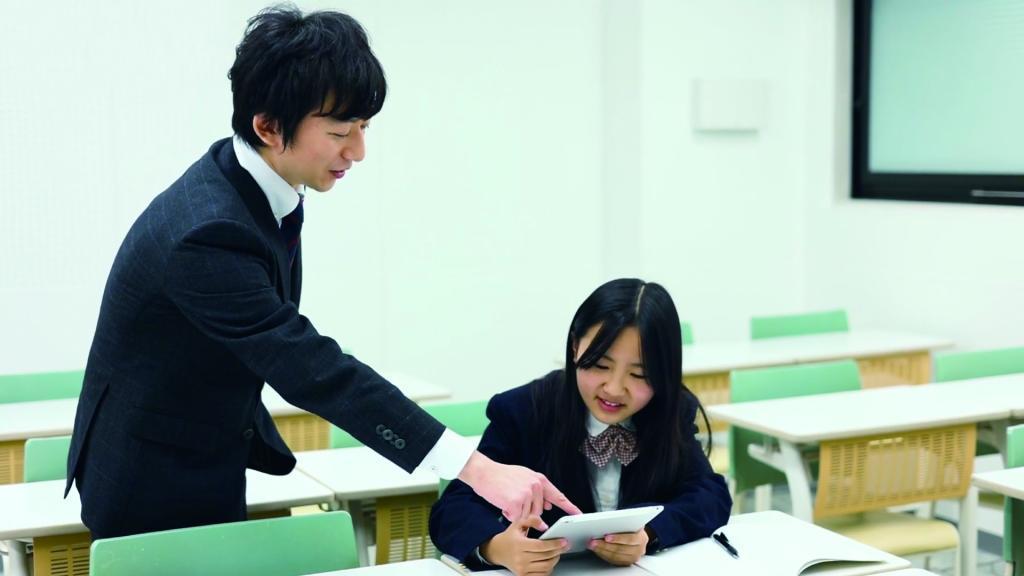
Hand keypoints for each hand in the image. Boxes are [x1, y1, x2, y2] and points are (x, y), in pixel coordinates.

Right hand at [458, 451, 581, 527]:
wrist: (483, 472)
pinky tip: (503, 504)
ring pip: (527, 516)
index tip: (578, 514)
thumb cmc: (501, 476)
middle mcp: (535, 486)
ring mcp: (526, 494)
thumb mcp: (523, 478)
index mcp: (539, 480)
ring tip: (507, 499)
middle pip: (539, 512)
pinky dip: (509, 515)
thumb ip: (537, 490)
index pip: (558, 496)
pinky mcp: (516, 502)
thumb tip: (549, 506)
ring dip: (517, 513)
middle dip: (527, 512)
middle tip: (513, 500)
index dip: (569, 506)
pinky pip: (517, 519)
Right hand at [480, 515, 567, 575]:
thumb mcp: (518, 523)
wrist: (497, 551)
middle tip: (564, 546)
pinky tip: (550, 562)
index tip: (563, 541)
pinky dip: (548, 569)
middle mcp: (520, 559)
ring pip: (546, 567)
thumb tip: (544, 526)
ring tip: (557, 552)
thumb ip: (532, 520)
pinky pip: (541, 575)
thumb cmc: (509, 537)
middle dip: (558, 551)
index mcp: (519, 545)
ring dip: (555, 559)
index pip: (541, 546)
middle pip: (545, 557)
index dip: (554, 544)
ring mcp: (521, 569)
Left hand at [588, 526, 648, 565]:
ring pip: (616, 557)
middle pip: (621, 549)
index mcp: (642, 538)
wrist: (637, 535)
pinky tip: (597, 550)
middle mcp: (639, 550)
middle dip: (605, 545)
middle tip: (593, 541)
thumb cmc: (631, 526)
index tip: (606, 536)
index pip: (630, 539)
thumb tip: (604, 521)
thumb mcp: (630, 520)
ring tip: (592, 545)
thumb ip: (621, 521)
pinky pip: (614, 561)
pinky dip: (604, 555)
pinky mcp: (627, 562)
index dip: (618, 538)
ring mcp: (633, 558)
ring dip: (602, 551)